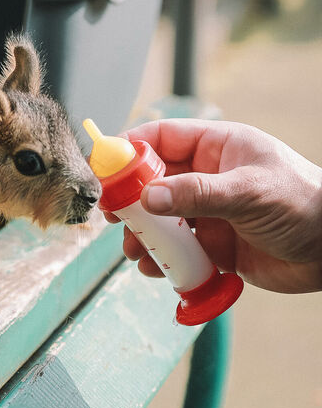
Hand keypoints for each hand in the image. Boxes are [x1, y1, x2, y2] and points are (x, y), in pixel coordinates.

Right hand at [110, 119, 321, 292]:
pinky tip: (158, 270)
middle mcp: (207, 176)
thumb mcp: (249, 192)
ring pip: (160, 219)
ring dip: (144, 236)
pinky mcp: (214, 244)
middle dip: (129, 201)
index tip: (105, 170)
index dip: (129, 150)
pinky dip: (163, 260)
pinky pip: (177, 250)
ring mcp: (209, 211)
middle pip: (152, 182)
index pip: (160, 138)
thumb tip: (149, 197)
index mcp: (216, 147)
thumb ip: (197, 194)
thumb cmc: (306, 205)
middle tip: (111, 219)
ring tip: (136, 253)